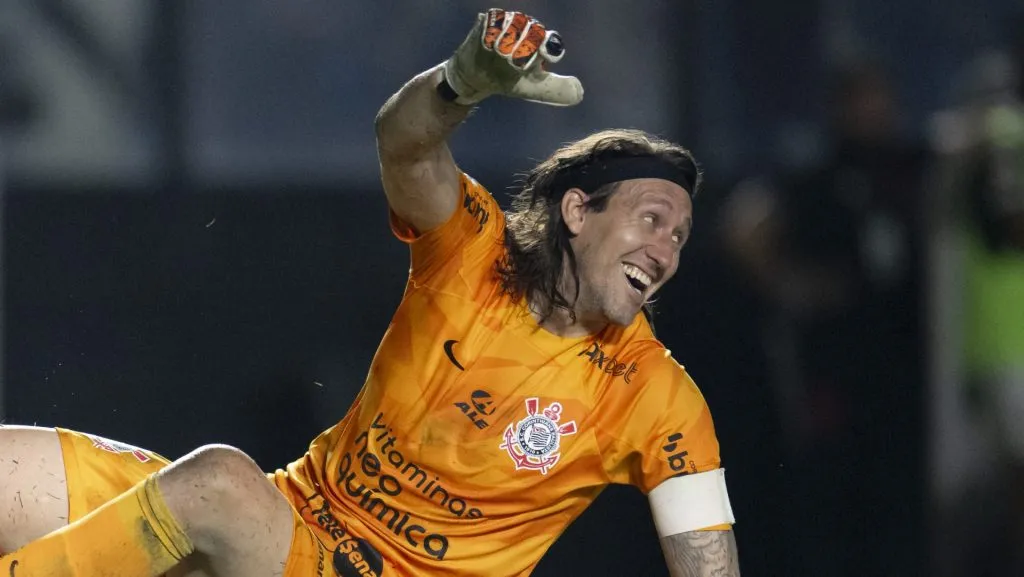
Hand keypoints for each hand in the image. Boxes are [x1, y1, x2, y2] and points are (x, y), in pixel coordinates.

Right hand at [442, 8, 583, 106]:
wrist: (477, 79)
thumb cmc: (508, 81)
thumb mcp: (534, 89)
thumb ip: (556, 89)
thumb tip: (579, 92)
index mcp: (540, 42)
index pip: (549, 40)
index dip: (547, 47)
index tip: (543, 56)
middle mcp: (526, 29)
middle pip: (532, 29)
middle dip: (524, 46)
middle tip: (514, 61)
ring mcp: (507, 24)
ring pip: (513, 22)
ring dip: (507, 39)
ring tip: (500, 54)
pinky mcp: (488, 22)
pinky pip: (493, 20)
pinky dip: (492, 32)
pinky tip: (488, 46)